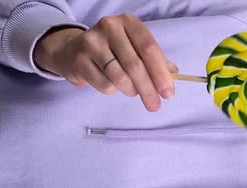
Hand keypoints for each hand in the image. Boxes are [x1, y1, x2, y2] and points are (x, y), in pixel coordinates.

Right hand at [33, 14, 178, 111]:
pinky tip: (113, 85)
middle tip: (155, 105)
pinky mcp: (79, 59)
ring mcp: (92, 42)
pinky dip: (114, 91)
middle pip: (135, 65)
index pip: (149, 49)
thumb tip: (173, 76)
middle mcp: (110, 27)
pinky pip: (105, 85)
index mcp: (129, 22)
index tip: (168, 93)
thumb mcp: (135, 48)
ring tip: (133, 92)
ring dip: (131, 91)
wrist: (73, 50)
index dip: (161, 73)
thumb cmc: (112, 51)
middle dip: (148, 89)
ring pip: (120, 77)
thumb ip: (155, 61)